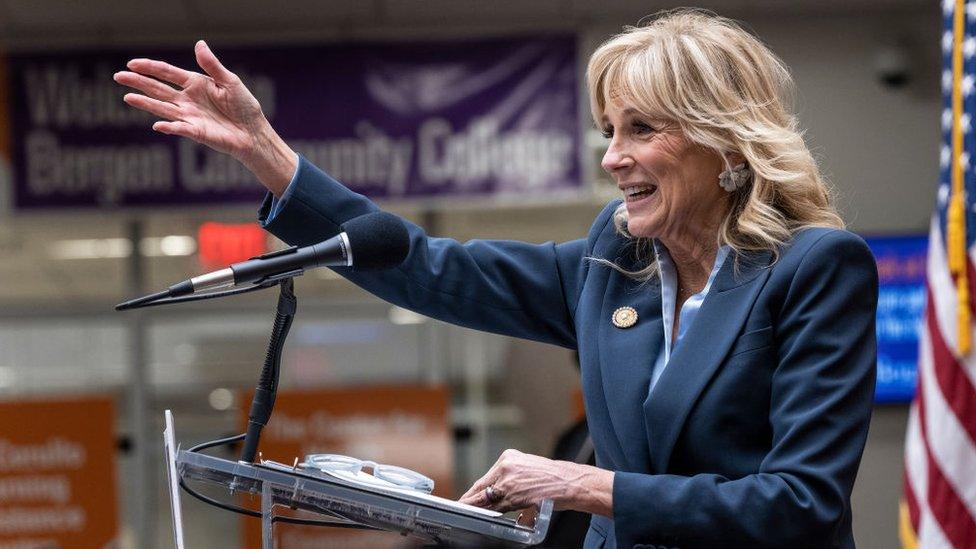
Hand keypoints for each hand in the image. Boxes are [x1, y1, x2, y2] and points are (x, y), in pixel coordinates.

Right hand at [114, 40, 295, 194]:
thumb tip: (199, 43)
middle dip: (138, 82)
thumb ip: (212, 65)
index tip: (132, 63)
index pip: (168, 73)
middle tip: (118, 76)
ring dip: (146, 103)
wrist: (253, 131)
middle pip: (158, 89)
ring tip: (128, 97)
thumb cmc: (244, 106)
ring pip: (163, 108)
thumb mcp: (230, 81)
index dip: (150, 67)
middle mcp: (188, 100)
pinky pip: (180, 129)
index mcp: (195, 84)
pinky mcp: (196, 132)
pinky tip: (158, 125)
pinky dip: (170, 127)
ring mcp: (190, 116)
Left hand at [458, 449, 613, 515]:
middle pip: (482, 488)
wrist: (570, 482)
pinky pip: (498, 507)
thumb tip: (494, 494)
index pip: (485, 478)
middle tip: (461, 507)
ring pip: (488, 499)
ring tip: (470, 513)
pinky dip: (490, 513)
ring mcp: (510, 481)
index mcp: (509, 457)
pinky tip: (484, 516)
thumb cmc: (552, 477)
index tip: (465, 498)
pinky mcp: (515, 495)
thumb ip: (510, 479)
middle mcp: (506, 466)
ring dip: (479, 508)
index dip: (473, 491)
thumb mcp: (527, 470)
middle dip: (471, 500)